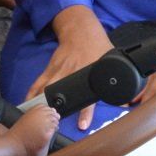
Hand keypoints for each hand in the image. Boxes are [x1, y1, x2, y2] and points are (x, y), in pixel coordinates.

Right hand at [22, 8, 114, 129]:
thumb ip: (118, 80)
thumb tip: (128, 101)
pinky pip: (39, 82)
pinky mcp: (50, 68)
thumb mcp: (112, 59)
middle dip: (53, 108)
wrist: (81, 30)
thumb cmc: (97, 46)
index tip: (82, 125)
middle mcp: (72, 71)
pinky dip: (32, 92)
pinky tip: (27, 102)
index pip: (88, 95)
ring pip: (46, 88)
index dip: (86, 112)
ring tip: (33, 118)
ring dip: (39, 103)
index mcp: (89, 71)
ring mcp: (59, 69)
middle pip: (60, 92)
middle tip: (49, 123)